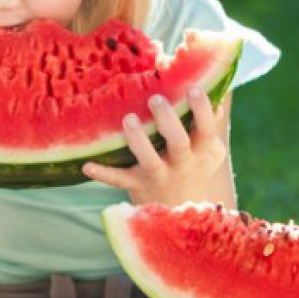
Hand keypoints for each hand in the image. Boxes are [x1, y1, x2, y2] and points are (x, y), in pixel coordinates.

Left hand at [82, 87, 227, 205]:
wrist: (179, 213)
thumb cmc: (193, 166)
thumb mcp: (208, 149)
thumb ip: (208, 121)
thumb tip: (211, 84)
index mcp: (200, 152)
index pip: (206, 130)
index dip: (202, 110)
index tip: (193, 89)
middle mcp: (181, 165)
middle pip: (179, 144)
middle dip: (168, 122)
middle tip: (156, 99)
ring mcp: (158, 176)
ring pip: (149, 161)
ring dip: (138, 141)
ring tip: (129, 119)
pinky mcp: (136, 185)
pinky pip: (119, 180)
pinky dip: (103, 174)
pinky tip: (86, 165)